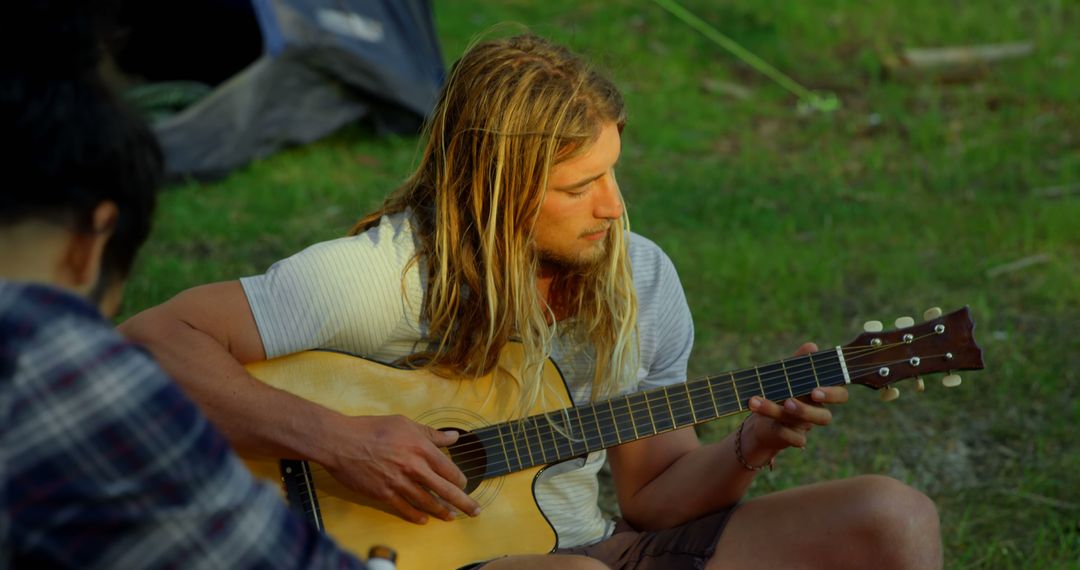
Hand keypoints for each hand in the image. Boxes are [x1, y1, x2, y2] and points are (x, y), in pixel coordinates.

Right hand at [320, 414, 479, 523]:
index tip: (464, 484)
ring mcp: (399, 482)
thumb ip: (431, 433)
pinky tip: (424, 519)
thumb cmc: (372, 428)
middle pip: (445, 489)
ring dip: (442, 511)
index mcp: (421, 448)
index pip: (448, 468)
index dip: (459, 479)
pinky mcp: (384, 494)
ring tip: (451, 517)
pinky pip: (405, 508)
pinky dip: (416, 516)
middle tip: (474, 510)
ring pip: (427, 502)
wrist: (341, 441)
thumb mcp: (405, 423)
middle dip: (463, 502)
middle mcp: (413, 467)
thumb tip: (453, 437)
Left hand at [744, 342, 848, 452]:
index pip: (839, 395)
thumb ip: (798, 362)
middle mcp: (815, 411)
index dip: (832, 394)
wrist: (761, 419)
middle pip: (824, 417)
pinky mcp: (794, 438)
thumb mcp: (786, 374)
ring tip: (759, 402)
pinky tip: (772, 424)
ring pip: (803, 425)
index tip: (815, 390)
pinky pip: (796, 440)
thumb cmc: (780, 391)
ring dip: (778, 413)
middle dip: (807, 410)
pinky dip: (785, 432)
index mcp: (819, 393)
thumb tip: (812, 346)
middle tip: (788, 402)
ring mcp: (805, 427)